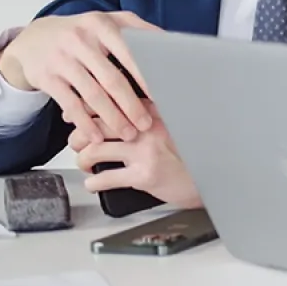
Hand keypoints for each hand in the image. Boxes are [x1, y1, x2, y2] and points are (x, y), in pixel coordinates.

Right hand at [0, 12, 160, 143]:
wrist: (33, 37)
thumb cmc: (81, 32)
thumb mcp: (106, 21)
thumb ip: (137, 29)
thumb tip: (171, 43)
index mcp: (102, 25)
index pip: (130, 53)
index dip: (147, 77)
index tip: (162, 96)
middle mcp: (80, 40)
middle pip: (112, 79)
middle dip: (132, 106)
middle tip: (146, 124)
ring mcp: (61, 59)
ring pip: (92, 94)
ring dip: (112, 118)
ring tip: (128, 133)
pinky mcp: (46, 77)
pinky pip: (69, 104)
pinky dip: (84, 122)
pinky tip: (96, 136)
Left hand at [75, 104, 201, 208]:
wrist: (212, 178)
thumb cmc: (190, 155)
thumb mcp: (172, 128)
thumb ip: (147, 120)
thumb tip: (114, 118)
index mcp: (154, 114)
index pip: (112, 102)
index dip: (86, 108)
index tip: (75, 114)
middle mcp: (149, 129)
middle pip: (97, 123)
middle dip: (78, 135)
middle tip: (77, 143)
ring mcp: (145, 152)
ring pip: (95, 149)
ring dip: (82, 159)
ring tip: (86, 164)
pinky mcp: (143, 175)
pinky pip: (105, 177)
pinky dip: (92, 183)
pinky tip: (94, 183)